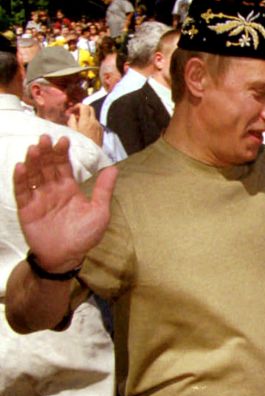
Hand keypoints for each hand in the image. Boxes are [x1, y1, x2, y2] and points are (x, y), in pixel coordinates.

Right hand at [14, 135, 116, 272]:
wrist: (67, 257)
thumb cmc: (84, 235)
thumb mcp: (99, 211)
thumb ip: (103, 189)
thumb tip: (113, 167)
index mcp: (69, 188)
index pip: (64, 166)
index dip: (62, 153)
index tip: (63, 140)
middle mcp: (52, 190)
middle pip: (47, 166)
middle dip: (47, 152)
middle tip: (46, 138)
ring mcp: (39, 198)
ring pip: (34, 175)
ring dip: (33, 161)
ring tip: (35, 148)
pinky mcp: (27, 209)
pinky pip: (22, 192)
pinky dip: (20, 179)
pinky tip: (21, 167)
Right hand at [67, 103, 103, 146]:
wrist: (92, 155)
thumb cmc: (80, 143)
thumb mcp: (72, 131)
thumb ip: (72, 121)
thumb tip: (73, 115)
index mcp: (86, 120)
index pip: (84, 106)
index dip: (77, 106)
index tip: (72, 111)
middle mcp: (95, 122)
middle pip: (90, 109)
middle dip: (82, 109)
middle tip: (75, 115)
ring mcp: (99, 127)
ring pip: (93, 117)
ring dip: (86, 117)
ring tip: (78, 124)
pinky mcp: (101, 132)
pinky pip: (96, 124)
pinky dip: (90, 123)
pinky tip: (85, 130)